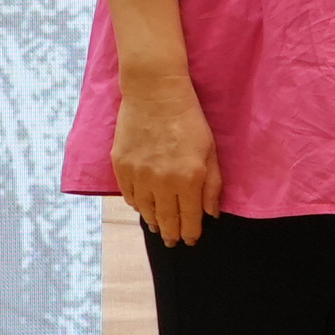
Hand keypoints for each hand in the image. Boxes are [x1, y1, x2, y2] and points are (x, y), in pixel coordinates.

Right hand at [115, 68, 221, 242]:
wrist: (155, 93)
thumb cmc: (189, 120)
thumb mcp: (210, 150)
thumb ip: (213, 185)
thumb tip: (211, 214)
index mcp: (189, 179)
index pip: (190, 218)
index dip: (191, 233)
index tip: (190, 241)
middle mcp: (162, 182)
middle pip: (166, 219)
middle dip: (172, 234)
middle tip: (173, 241)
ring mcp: (139, 175)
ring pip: (146, 211)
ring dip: (154, 221)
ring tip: (158, 227)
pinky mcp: (121, 166)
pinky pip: (129, 195)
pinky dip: (137, 204)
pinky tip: (142, 206)